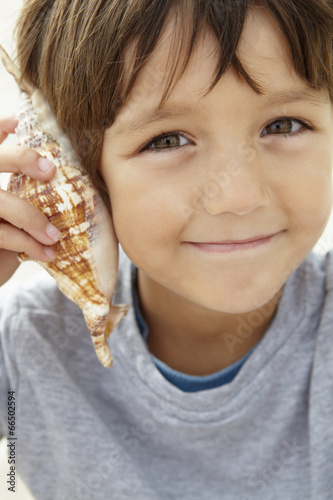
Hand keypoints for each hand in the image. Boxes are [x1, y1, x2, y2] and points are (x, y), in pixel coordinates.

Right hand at [0, 116, 59, 286]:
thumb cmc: (5, 231)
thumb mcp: (12, 204)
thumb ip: (17, 175)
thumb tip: (39, 143)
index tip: (18, 121)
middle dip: (20, 159)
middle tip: (51, 170)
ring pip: (0, 203)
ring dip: (31, 218)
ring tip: (55, 235)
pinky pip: (4, 235)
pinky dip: (29, 245)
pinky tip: (48, 253)